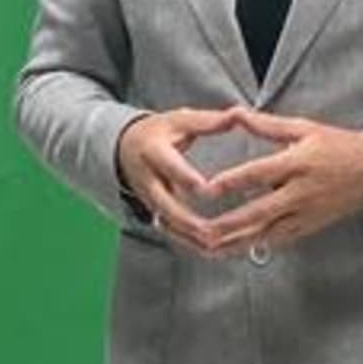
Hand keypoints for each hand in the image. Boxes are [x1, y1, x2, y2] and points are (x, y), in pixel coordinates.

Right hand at [114, 105, 260, 254]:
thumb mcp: (180, 121)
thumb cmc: (159, 132)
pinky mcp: (153, 211)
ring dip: (188, 237)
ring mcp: (148, 199)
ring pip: (166, 223)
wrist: (124, 147)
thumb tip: (238, 114)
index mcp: (153, 151)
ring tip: (213, 246)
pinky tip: (210, 250)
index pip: (168, 165)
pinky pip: (170, 231)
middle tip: (209, 231)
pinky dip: (188, 242)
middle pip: (163, 204)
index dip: (184, 178)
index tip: (204, 188)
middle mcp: (147, 178)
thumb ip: (209, 122)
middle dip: (185, 220)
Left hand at [190, 112, 362, 251]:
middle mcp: (300, 192)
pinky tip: (233, 251)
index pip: (260, 173)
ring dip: (236, 242)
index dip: (233, 181)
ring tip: (208, 247)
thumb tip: (235, 113)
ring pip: (266, 232)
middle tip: (201, 230)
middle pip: (260, 211)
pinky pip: (278, 239)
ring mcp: (305, 213)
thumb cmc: (338, 146)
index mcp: (298, 163)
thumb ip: (267, 124)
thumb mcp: (304, 128)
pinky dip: (254, 246)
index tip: (208, 188)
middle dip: (229, 223)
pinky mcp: (308, 227)